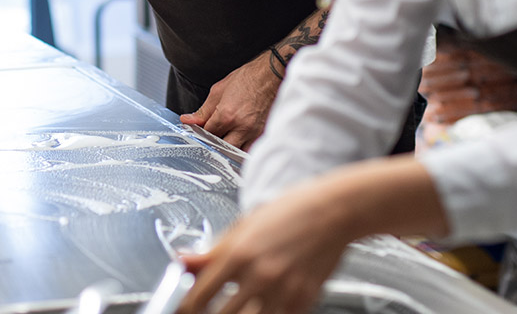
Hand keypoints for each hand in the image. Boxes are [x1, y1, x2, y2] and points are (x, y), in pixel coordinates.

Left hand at [175, 181, 353, 313]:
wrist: (333, 212)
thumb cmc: (290, 212)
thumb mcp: (243, 226)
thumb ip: (210, 251)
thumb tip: (183, 262)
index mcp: (238, 254)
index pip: (199, 297)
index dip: (186, 307)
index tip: (185, 308)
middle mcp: (259, 275)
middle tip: (212, 308)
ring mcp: (282, 291)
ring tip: (239, 305)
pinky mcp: (302, 301)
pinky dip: (268, 313)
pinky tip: (265, 303)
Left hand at [179, 53, 280, 149]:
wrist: (272, 76)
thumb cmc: (247, 79)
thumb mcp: (219, 91)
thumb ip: (203, 110)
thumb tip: (187, 120)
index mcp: (227, 116)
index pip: (207, 134)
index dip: (201, 133)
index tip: (200, 130)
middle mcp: (241, 128)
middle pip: (221, 148)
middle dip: (214, 144)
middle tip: (212, 136)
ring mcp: (254, 133)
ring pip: (236, 153)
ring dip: (228, 149)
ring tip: (225, 139)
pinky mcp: (263, 134)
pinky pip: (249, 151)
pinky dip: (242, 150)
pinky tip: (238, 143)